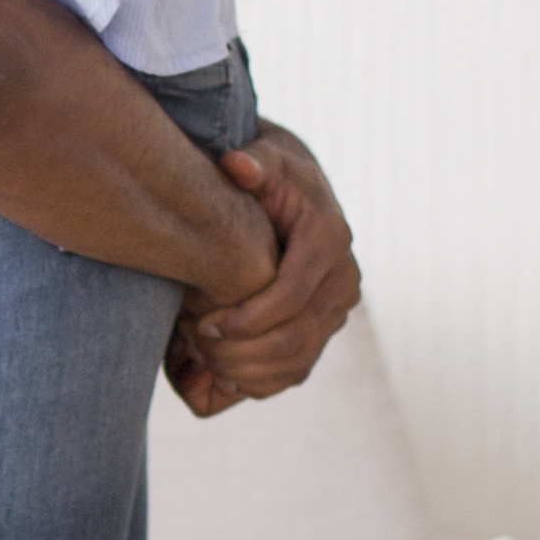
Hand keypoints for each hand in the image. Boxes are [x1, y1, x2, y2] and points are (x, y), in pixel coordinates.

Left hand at [169, 123, 358, 409]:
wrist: (293, 190)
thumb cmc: (269, 172)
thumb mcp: (263, 157)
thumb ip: (252, 162)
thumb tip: (237, 165)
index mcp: (330, 238)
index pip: (292, 295)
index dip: (247, 318)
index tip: (204, 325)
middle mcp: (344, 278)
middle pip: (297, 336)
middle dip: (241, 350)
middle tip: (195, 345)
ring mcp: (337, 308)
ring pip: (299, 361)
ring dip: (247, 371)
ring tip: (203, 360)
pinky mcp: (324, 328)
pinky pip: (297, 371)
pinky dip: (259, 383)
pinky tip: (220, 375)